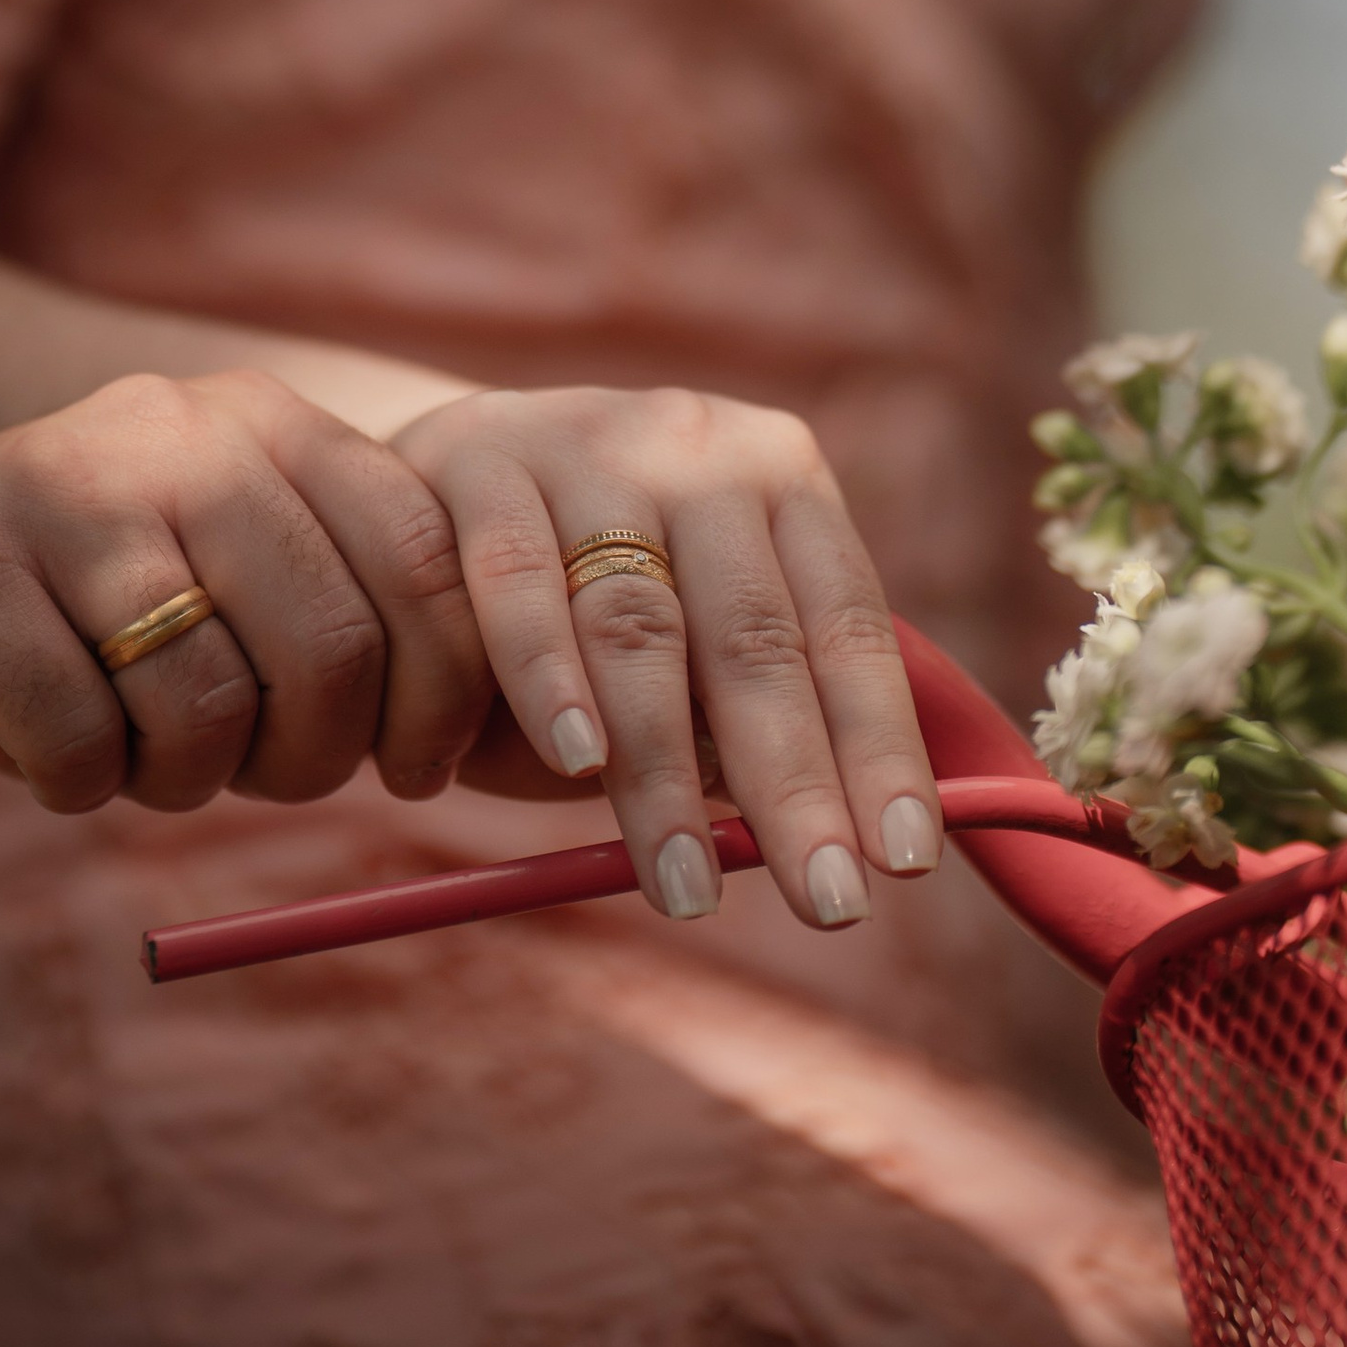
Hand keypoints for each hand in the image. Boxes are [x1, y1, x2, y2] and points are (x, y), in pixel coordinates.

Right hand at [0, 367, 490, 818]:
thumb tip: (515, 724)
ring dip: (181, 779)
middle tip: (256, 779)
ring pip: (206, 704)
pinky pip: (81, 739)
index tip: (423, 769)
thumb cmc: (77, 624)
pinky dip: (78, 784)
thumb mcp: (230, 590)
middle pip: (331, 643)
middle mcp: (174, 427)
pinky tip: (46, 750)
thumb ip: (354, 615)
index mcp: (261, 422)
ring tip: (135, 753)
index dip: (447, 690)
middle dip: (313, 757)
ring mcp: (61, 485)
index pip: (420, 556)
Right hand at [391, 385, 939, 934]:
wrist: (442, 463)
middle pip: (755, 637)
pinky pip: (518, 582)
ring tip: (690, 888)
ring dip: (663, 771)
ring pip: (639, 625)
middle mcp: (695, 444)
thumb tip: (828, 841)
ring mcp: (588, 441)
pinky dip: (548, 675)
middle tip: (827, 904)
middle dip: (795, 785)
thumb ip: (743, 712)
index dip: (880, 746)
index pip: (848, 626)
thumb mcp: (690, 631)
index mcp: (779, 472)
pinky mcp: (483, 459)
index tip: (904, 862)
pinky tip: (576, 762)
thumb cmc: (595, 580)